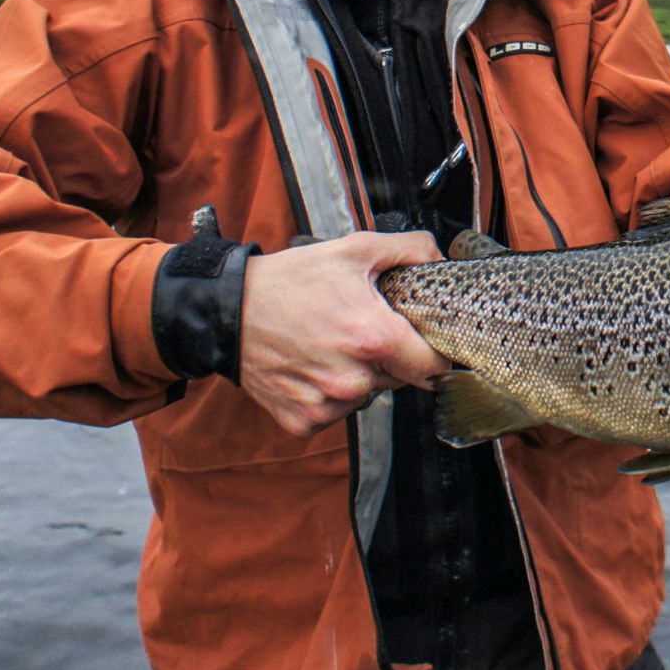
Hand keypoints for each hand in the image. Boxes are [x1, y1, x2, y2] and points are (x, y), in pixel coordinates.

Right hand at [239, 230, 450, 436]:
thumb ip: (408, 250)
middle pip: (400, 379)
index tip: (421, 340)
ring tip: (330, 344)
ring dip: (359, 376)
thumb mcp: (353, 249)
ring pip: (367, 395)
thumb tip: (439, 260)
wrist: (230, 310)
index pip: (434, 366)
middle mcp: (353, 378)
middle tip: (361, 329)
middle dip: (390, 357)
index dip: (433, 350)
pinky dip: (329, 394)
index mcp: (373, 337)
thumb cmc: (290, 280)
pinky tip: (311, 365)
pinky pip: (335, 411)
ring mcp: (327, 404)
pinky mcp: (304, 420)